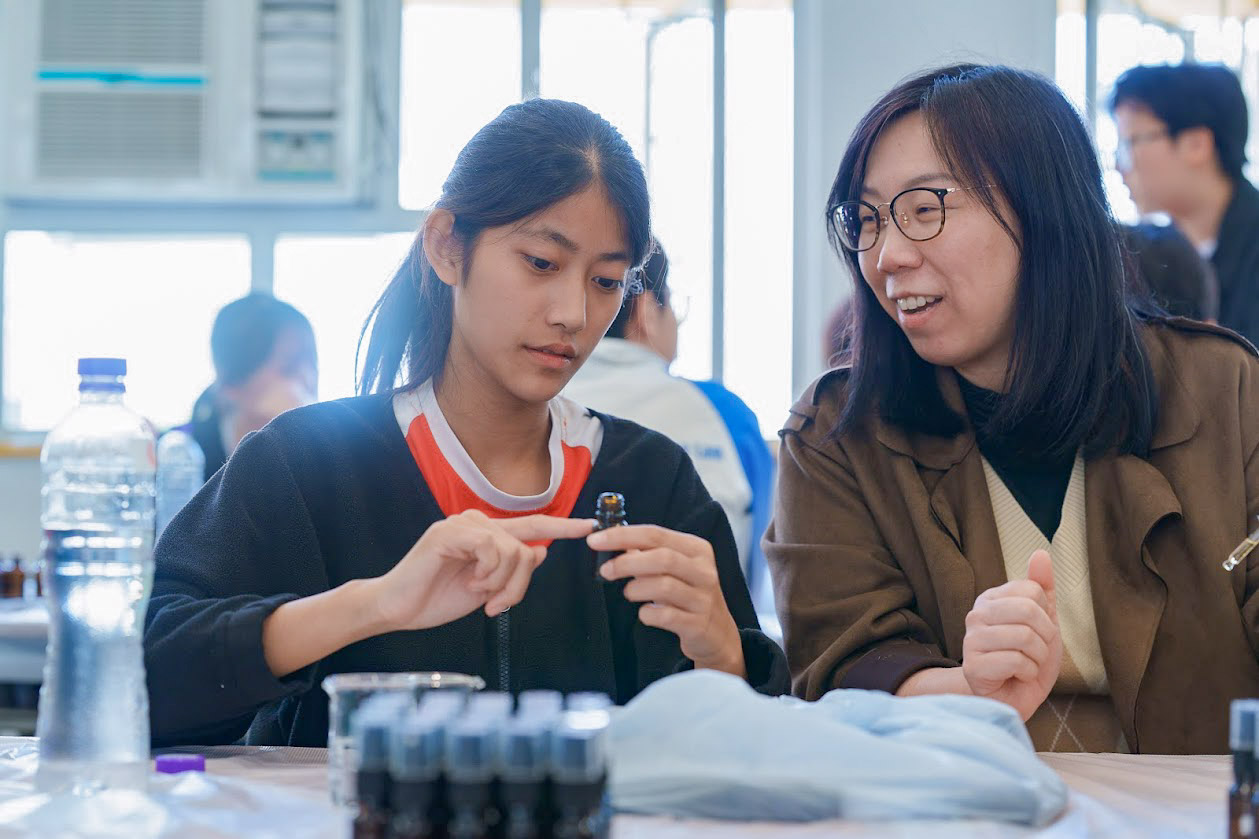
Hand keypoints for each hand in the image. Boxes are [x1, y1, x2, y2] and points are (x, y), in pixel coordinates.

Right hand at [371, 510, 595, 631]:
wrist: (397, 609)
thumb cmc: (436, 599)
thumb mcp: (486, 589)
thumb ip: (514, 570)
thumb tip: (541, 550)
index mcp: (487, 535)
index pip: (532, 526)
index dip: (562, 527)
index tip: (590, 526)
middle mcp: (477, 523)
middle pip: (527, 544)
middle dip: (520, 582)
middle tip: (499, 605)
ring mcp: (463, 524)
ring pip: (514, 549)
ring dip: (501, 583)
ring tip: (478, 594)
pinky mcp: (450, 532)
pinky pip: (492, 547)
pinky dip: (488, 573)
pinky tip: (470, 583)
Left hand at [591, 524, 744, 677]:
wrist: (716, 634)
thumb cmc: (688, 595)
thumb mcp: (675, 569)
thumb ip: (648, 553)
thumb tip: (612, 542)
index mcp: (697, 549)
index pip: (655, 534)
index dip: (622, 535)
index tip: (595, 540)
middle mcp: (704, 571)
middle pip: (662, 557)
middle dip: (626, 563)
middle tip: (605, 571)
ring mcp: (703, 598)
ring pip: (664, 585)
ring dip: (636, 588)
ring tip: (629, 593)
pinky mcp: (698, 624)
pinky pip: (666, 615)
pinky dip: (647, 614)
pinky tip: (645, 613)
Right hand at [961, 549, 1061, 719]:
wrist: (1010, 698)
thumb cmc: (1026, 658)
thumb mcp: (1043, 621)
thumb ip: (1041, 587)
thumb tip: (1041, 553)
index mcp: (991, 599)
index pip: (1032, 591)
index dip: (1046, 616)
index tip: (1037, 633)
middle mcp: (976, 614)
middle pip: (1029, 611)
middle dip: (1045, 638)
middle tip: (1035, 652)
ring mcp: (971, 640)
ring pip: (1026, 638)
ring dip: (1037, 659)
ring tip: (1025, 666)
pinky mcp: (973, 666)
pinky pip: (1017, 661)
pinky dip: (1027, 674)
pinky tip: (1015, 677)